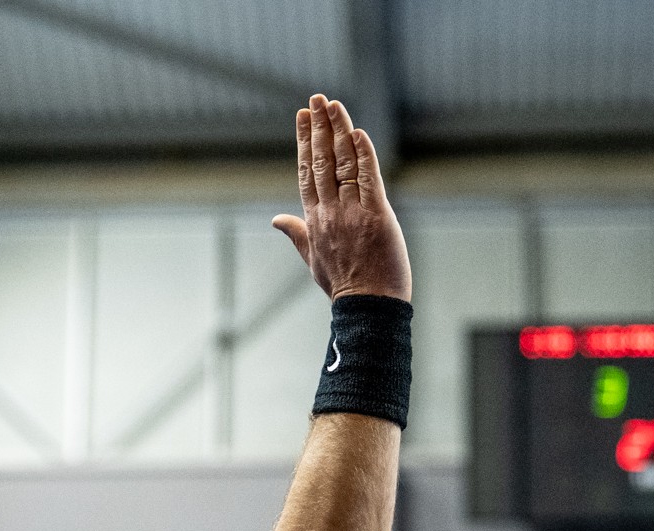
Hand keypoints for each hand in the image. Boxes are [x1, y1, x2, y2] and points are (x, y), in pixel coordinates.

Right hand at [271, 95, 410, 303]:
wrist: (367, 308)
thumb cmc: (343, 286)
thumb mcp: (312, 260)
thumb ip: (296, 234)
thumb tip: (277, 219)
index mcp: (314, 220)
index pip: (306, 172)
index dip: (303, 142)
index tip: (302, 117)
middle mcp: (329, 213)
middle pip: (320, 161)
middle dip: (318, 127)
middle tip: (316, 99)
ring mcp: (352, 213)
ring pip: (343, 164)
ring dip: (339, 131)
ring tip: (334, 104)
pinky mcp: (376, 216)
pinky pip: (368, 179)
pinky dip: (363, 155)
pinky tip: (358, 133)